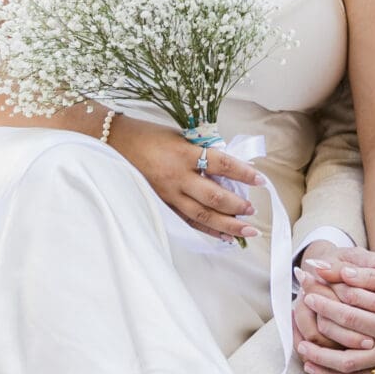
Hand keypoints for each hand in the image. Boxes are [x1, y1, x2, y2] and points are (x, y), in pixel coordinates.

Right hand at [111, 118, 260, 242]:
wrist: (114, 144)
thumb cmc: (149, 136)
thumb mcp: (180, 137)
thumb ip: (203, 152)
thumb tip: (229, 168)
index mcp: (184, 152)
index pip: (221, 164)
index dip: (243, 173)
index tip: (260, 180)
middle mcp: (177, 176)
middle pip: (214, 196)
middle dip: (237, 206)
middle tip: (252, 211)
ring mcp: (169, 194)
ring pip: (202, 215)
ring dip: (227, 225)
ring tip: (247, 231)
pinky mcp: (162, 204)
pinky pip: (188, 221)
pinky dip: (208, 230)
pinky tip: (224, 237)